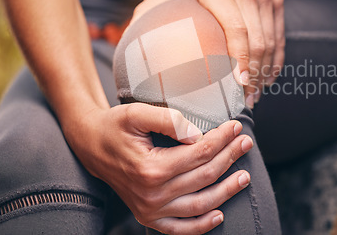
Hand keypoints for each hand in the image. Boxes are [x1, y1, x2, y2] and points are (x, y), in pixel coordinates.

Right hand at [63, 103, 252, 233]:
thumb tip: (198, 135)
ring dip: (226, 191)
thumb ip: (169, 120)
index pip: (199, 154)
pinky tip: (219, 214)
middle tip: (245, 143)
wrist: (90, 145)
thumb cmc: (115, 126)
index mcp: (150, 168)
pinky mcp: (148, 217)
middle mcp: (151, 194)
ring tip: (244, 176)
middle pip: (204, 177)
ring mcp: (150, 210)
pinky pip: (180, 229)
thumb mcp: (137, 113)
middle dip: (230, 158)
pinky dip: (201, 225)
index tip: (236, 127)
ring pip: (199, 204)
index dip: (222, 139)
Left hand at [133, 0, 285, 106]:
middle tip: (244, 100)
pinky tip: (267, 79)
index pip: (236, 27)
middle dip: (253, 74)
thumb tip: (128, 43)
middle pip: (257, 40)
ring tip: (253, 96)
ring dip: (264, 73)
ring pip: (271, 42)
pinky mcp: (277, 3)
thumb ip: (150, 11)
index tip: (237, 82)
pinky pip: (280, 38)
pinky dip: (275, 62)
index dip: (239, 57)